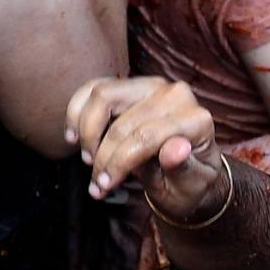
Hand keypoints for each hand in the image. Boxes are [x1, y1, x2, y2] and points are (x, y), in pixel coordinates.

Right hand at [65, 77, 228, 212]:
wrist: (187, 172)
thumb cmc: (190, 181)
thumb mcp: (192, 184)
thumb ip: (182, 167)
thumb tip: (175, 150)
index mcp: (197, 120)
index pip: (147, 137)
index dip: (120, 162)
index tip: (105, 185)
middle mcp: (176, 96)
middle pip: (123, 121)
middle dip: (103, 155)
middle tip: (97, 182)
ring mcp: (151, 85)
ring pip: (103, 96)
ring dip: (87, 131)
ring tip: (88, 159)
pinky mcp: (129, 84)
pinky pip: (93, 88)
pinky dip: (77, 112)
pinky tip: (72, 136)